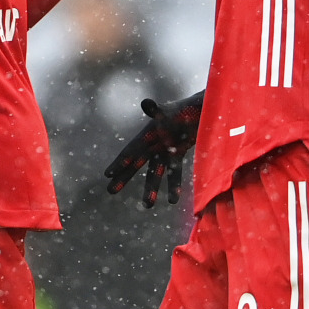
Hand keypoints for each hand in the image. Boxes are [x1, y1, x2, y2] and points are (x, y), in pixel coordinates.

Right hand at [102, 90, 204, 207]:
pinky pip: (173, 172)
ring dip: (151, 188)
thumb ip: (157, 110)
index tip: (107, 174)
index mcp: (147, 133)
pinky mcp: (177, 154)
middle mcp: (153, 143)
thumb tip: (145, 102)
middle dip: (124, 177)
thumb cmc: (183, 109)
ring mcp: (164, 150)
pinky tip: (173, 200)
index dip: (120, 162)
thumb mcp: (169, 111)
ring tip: (147, 205)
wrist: (201, 110)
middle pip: (136, 163)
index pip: (131, 150)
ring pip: (155, 172)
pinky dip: (173, 184)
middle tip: (110, 191)